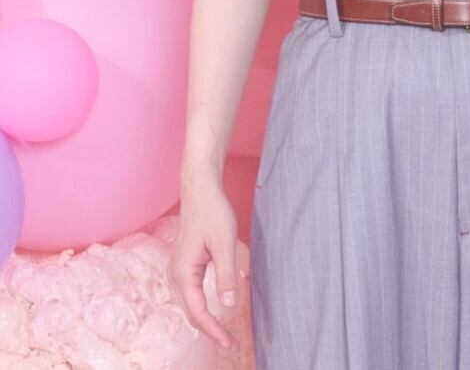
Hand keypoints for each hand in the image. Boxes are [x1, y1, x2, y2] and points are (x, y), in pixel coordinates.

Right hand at [168, 178, 243, 352]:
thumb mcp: (225, 243)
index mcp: (184, 273)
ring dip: (204, 320)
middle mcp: (175, 275)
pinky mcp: (182, 264)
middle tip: (230, 343)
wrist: (200, 190)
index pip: (198, 312)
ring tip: (222, 333)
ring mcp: (177, 269)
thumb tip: (228, 306)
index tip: (229, 343)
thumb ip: (226, 275)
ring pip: (188, 305)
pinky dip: (200, 306)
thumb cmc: (213, 213)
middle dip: (209, 330)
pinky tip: (211, 310)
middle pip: (191, 313)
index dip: (214, 331)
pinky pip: (189, 293)